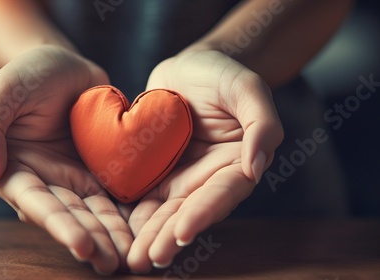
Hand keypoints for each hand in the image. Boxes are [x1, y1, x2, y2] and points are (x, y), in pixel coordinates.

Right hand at [0, 46, 132, 273]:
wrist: (64, 65)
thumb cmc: (27, 75)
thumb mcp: (1, 93)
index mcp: (16, 170)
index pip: (37, 203)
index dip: (59, 225)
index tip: (82, 246)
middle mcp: (46, 180)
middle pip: (70, 215)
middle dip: (91, 241)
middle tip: (113, 264)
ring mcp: (74, 177)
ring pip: (95, 211)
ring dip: (111, 235)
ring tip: (131, 257)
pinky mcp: (99, 168)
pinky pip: (114, 192)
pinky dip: (127, 212)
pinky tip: (143, 229)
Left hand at [126, 50, 283, 271]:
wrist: (189, 67)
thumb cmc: (222, 75)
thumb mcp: (247, 88)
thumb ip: (261, 124)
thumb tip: (257, 166)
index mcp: (236, 164)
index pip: (221, 194)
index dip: (203, 214)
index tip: (183, 234)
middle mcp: (208, 178)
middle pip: (189, 212)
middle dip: (169, 237)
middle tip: (148, 260)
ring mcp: (181, 177)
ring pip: (164, 211)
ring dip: (149, 236)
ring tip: (133, 259)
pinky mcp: (157, 171)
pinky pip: (144, 194)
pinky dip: (132, 214)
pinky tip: (118, 232)